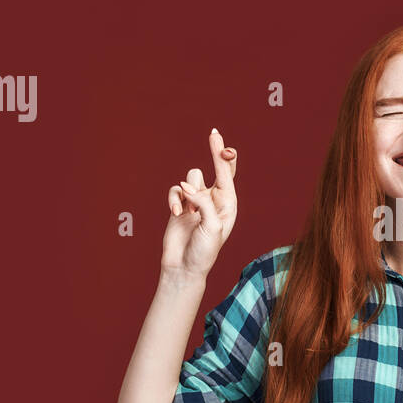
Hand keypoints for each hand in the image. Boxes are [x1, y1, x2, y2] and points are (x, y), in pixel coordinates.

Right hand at [161, 128, 237, 278]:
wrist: (184, 267)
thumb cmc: (204, 250)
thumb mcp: (211, 226)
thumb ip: (202, 202)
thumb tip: (187, 184)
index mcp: (228, 204)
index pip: (227, 174)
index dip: (223, 155)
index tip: (218, 138)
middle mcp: (214, 200)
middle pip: (214, 168)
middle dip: (215, 153)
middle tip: (214, 135)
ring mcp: (196, 201)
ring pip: (190, 178)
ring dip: (188, 192)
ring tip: (189, 212)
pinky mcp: (180, 205)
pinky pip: (175, 191)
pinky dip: (174, 200)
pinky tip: (176, 214)